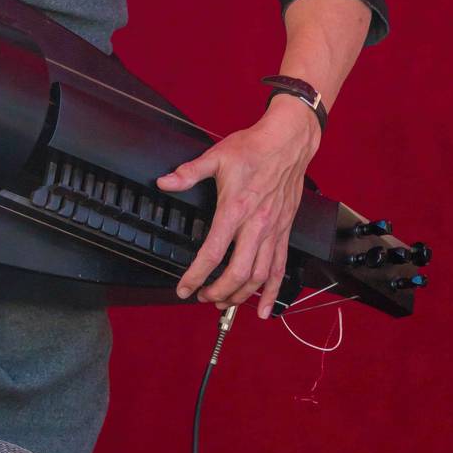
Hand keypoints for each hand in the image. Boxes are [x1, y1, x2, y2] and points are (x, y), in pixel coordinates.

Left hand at [156, 96, 321, 317]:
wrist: (288, 143)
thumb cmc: (253, 149)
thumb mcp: (216, 157)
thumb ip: (188, 173)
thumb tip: (164, 182)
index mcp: (235, 209)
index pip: (212, 252)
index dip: (196, 275)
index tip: (184, 288)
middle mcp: (256, 225)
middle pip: (238, 272)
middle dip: (218, 291)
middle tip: (202, 297)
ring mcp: (273, 231)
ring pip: (259, 276)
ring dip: (240, 295)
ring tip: (223, 302)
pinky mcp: (284, 232)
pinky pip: (280, 268)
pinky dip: (272, 292)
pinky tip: (264, 309)